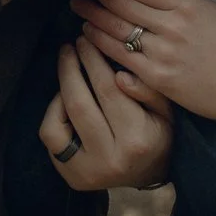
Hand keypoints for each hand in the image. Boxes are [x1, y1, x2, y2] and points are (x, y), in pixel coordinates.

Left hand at [40, 36, 174, 189]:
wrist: (148, 176)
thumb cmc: (158, 135)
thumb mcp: (165, 110)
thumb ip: (147, 89)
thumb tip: (119, 74)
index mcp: (137, 140)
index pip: (108, 90)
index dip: (93, 60)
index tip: (86, 39)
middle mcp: (110, 158)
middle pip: (79, 103)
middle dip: (71, 68)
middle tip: (70, 46)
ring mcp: (87, 171)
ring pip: (58, 122)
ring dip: (60, 88)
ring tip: (68, 67)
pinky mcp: (71, 176)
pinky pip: (50, 136)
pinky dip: (53, 112)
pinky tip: (63, 99)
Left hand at [73, 0, 215, 132]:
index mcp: (189, 4)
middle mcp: (172, 26)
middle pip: (125, 3)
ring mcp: (163, 53)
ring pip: (118, 29)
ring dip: (93, 16)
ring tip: (76, 5)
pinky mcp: (157, 78)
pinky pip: (121, 58)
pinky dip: (101, 45)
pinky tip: (87, 36)